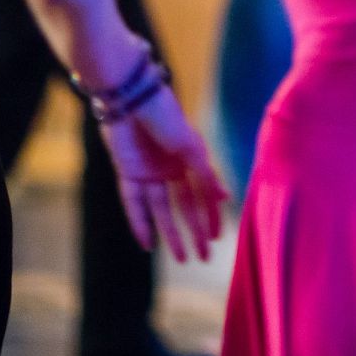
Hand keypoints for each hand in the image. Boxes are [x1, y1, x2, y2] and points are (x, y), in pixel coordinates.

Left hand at [98, 85, 230, 262]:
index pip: (204, 195)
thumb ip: (205, 174)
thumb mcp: (191, 147)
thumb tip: (226, 199)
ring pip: (162, 211)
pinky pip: (135, 204)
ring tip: (181, 258)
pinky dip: (140, 224)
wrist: (131, 97)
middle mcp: (172, 169)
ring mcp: (150, 173)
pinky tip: (147, 244)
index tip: (218, 239)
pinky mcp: (129, 174)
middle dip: (195, 232)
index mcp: (191, 159)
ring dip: (171, 234)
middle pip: (184, 207)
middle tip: (202, 258)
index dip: (211, 216)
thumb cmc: (165, 116)